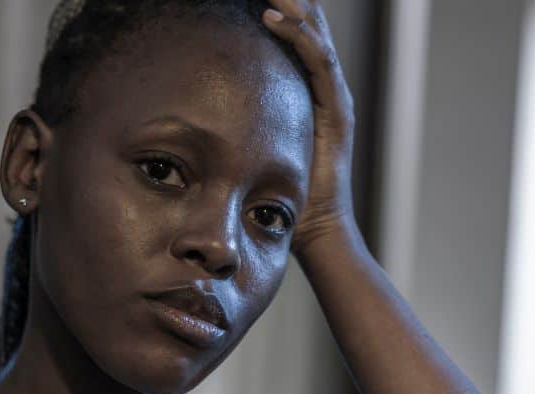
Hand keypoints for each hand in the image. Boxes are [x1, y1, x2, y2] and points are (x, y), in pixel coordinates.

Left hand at [262, 0, 359, 257]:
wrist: (316, 228)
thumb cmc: (283, 195)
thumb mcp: (256, 145)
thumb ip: (240, 121)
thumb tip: (197, 108)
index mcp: (308, 91)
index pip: (295, 33)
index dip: (277, 5)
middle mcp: (326, 88)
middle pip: (308, 23)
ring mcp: (335, 98)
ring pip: (314, 33)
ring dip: (290, 3)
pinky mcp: (337, 112)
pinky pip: (318, 62)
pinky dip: (296, 36)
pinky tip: (270, 18)